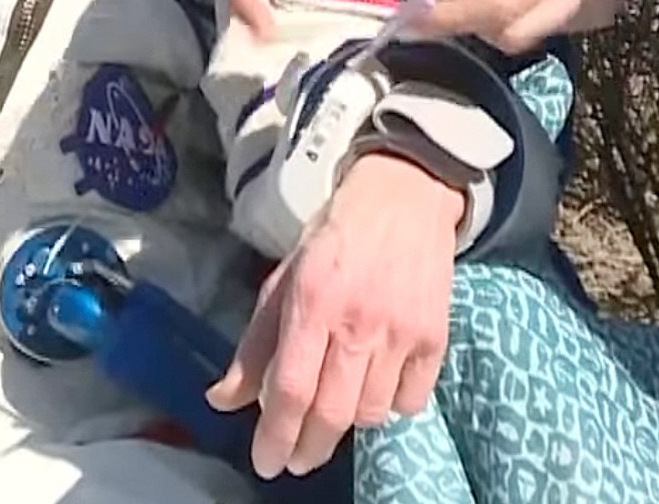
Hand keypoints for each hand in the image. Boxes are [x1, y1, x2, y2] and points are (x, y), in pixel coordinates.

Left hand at [210, 152, 461, 477]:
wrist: (405, 196)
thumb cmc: (335, 237)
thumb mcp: (283, 280)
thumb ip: (255, 344)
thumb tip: (223, 400)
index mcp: (312, 303)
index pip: (290, 387)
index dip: (275, 435)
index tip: (267, 463)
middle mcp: (358, 322)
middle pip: (332, 411)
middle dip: (309, 447)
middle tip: (297, 459)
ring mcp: (401, 332)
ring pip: (371, 412)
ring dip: (348, 422)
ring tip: (335, 408)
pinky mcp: (435, 337)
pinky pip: (411, 400)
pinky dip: (391, 407)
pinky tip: (376, 389)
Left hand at [419, 0, 654, 52]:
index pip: (497, 8)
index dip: (449, 18)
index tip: (408, 21)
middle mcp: (581, 0)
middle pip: (506, 35)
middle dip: (470, 20)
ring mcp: (594, 14)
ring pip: (523, 35)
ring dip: (494, 15)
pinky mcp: (598, 16)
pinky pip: (544, 25)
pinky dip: (520, 10)